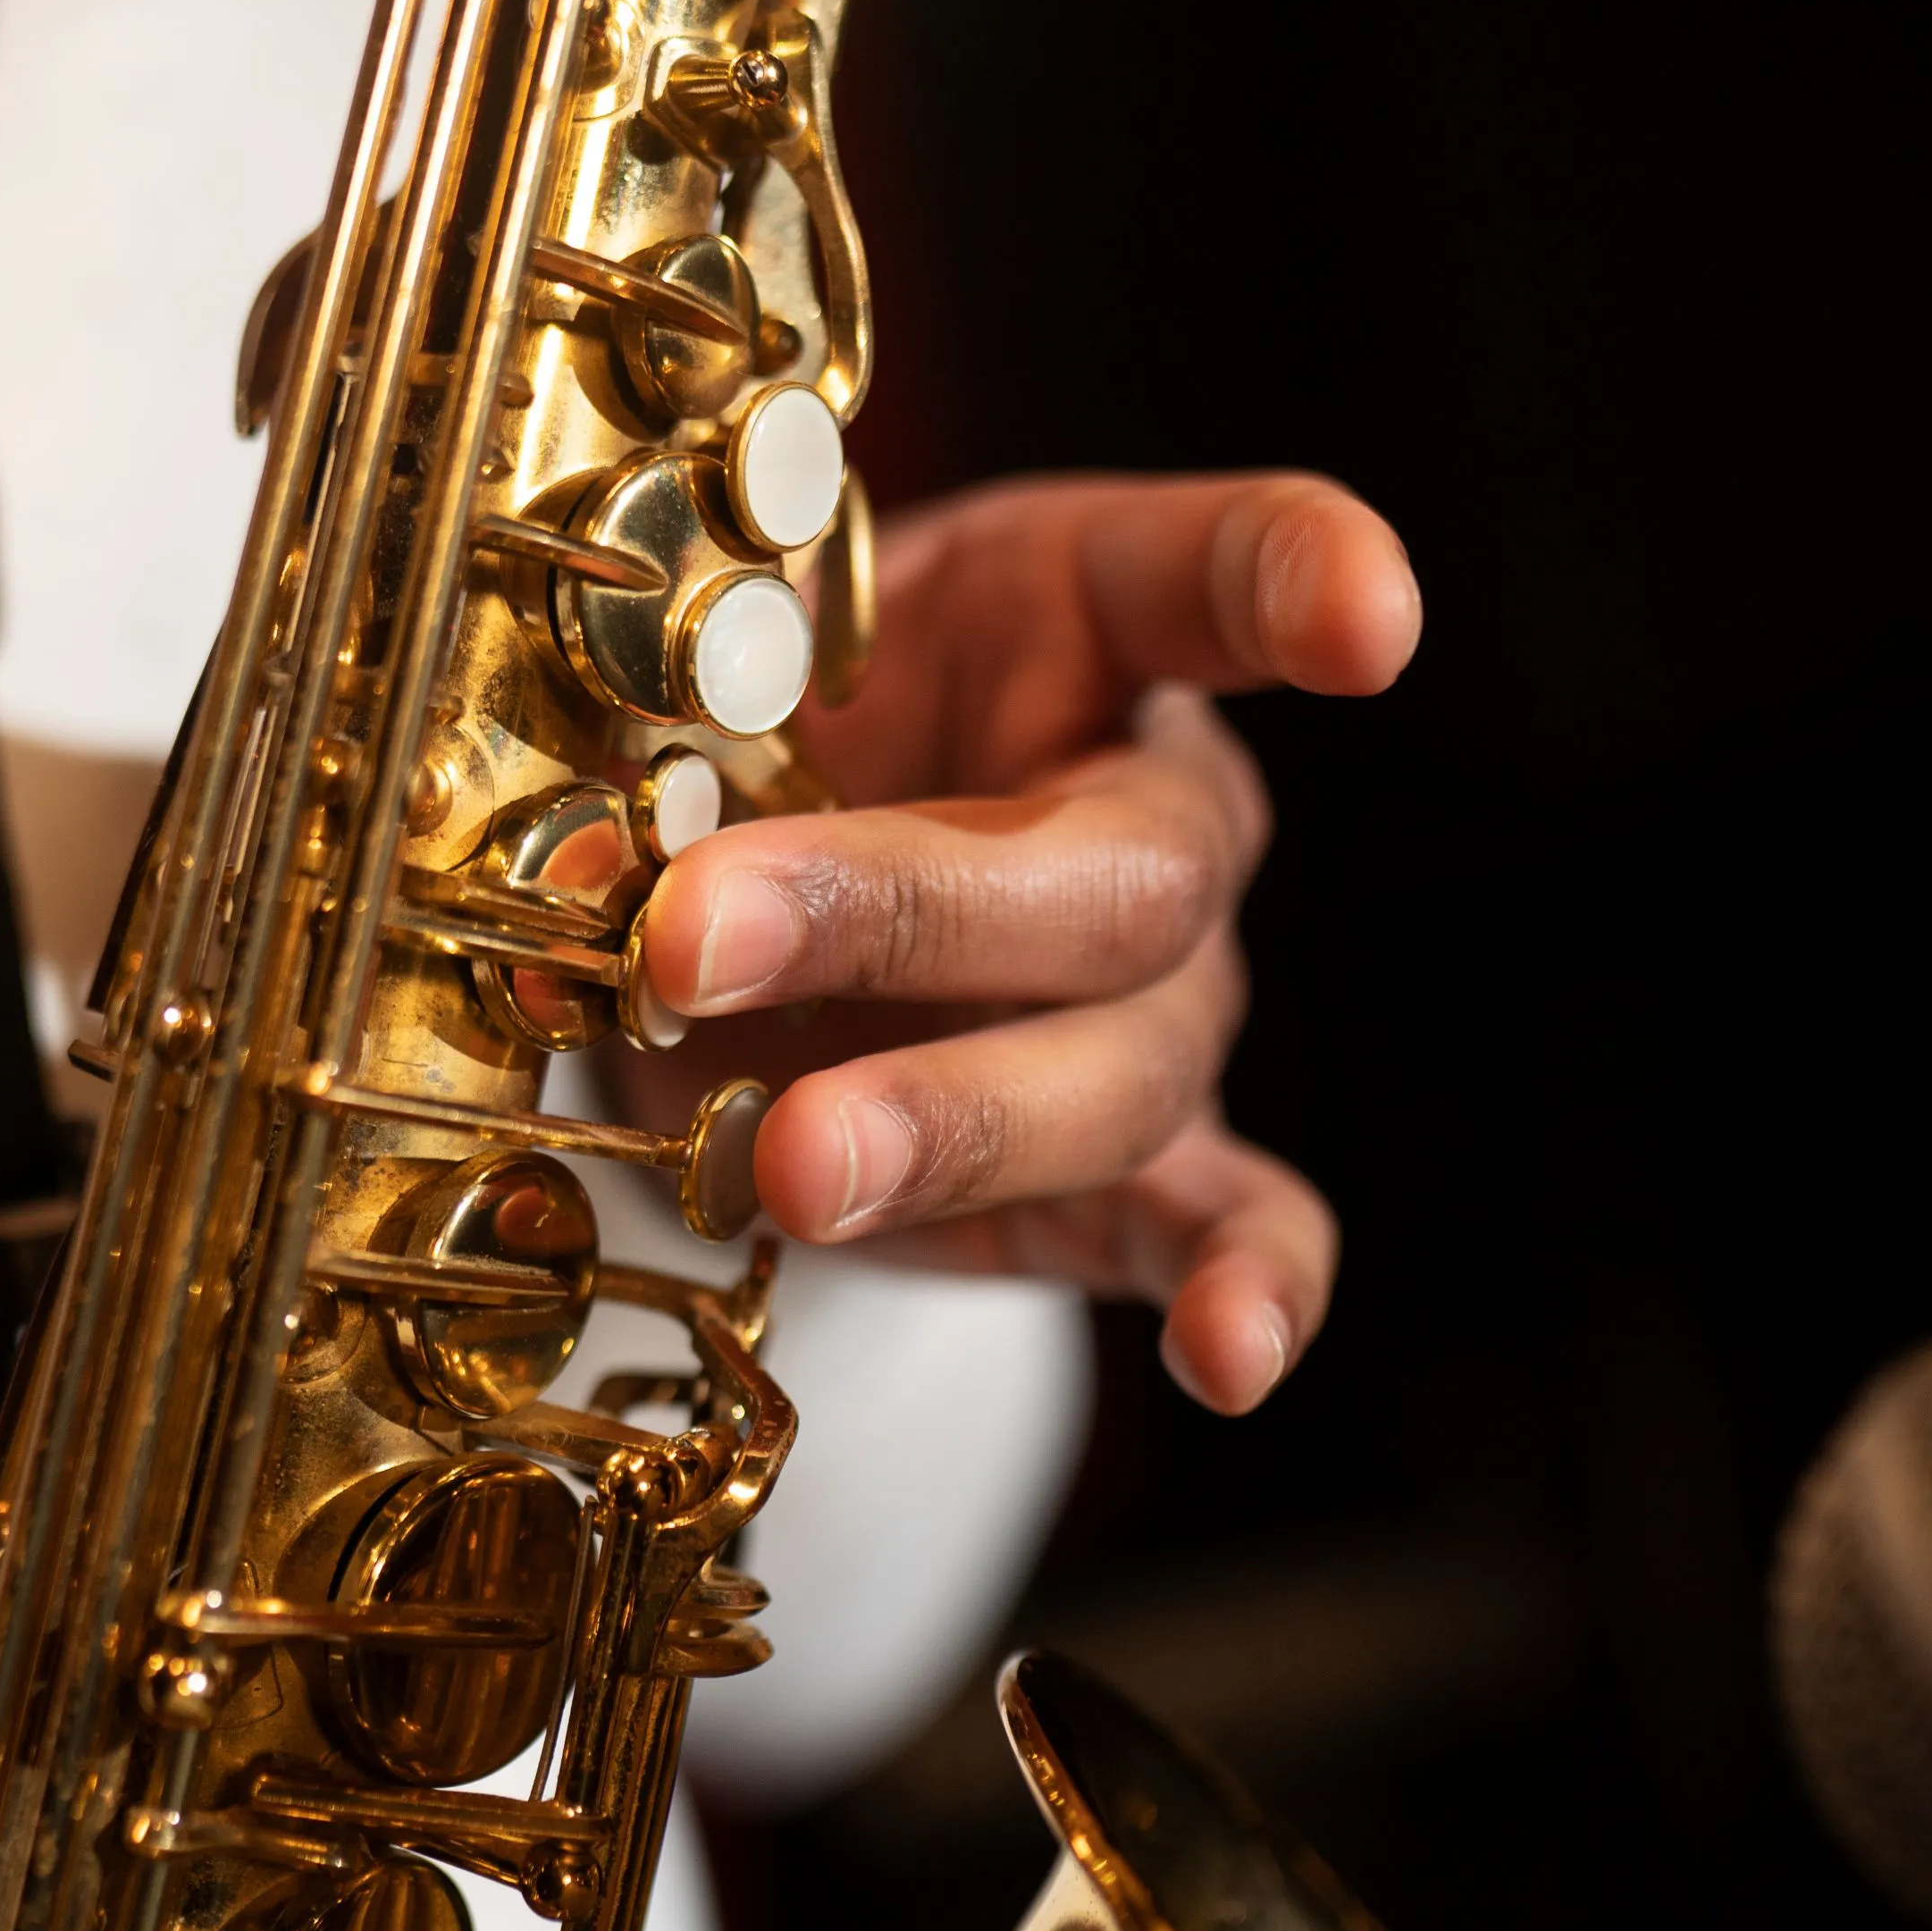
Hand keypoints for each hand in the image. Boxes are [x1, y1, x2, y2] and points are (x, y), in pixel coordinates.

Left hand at [626, 471, 1420, 1411]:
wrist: (744, 921)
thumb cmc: (742, 744)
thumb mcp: (686, 693)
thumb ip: (648, 741)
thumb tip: (568, 867)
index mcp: (1073, 624)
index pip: (1211, 574)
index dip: (1293, 578)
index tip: (1363, 621)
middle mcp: (1157, 812)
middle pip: (1119, 874)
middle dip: (898, 911)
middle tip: (696, 939)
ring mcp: (1165, 1002)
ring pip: (1126, 1066)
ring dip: (951, 1118)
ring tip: (793, 1163)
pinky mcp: (1135, 1172)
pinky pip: (1227, 1226)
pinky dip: (1244, 1292)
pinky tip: (1229, 1356)